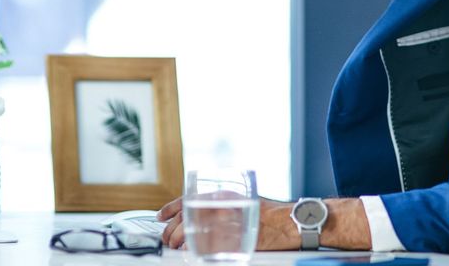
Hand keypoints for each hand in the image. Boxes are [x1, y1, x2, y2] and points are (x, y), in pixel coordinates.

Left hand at [159, 197, 298, 250]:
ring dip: (180, 240)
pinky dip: (196, 250)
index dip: (170, 208)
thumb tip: (200, 216)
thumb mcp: (241, 201)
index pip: (188, 199)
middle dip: (172, 230)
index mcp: (222, 194)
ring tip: (176, 246)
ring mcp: (225, 224)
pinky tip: (192, 253)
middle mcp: (221, 206)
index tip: (160, 216)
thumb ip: (221, 206)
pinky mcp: (231, 240)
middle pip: (185, 218)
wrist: (288, 222)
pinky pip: (206, 246)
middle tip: (168, 238)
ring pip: (192, 232)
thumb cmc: (268, 212)